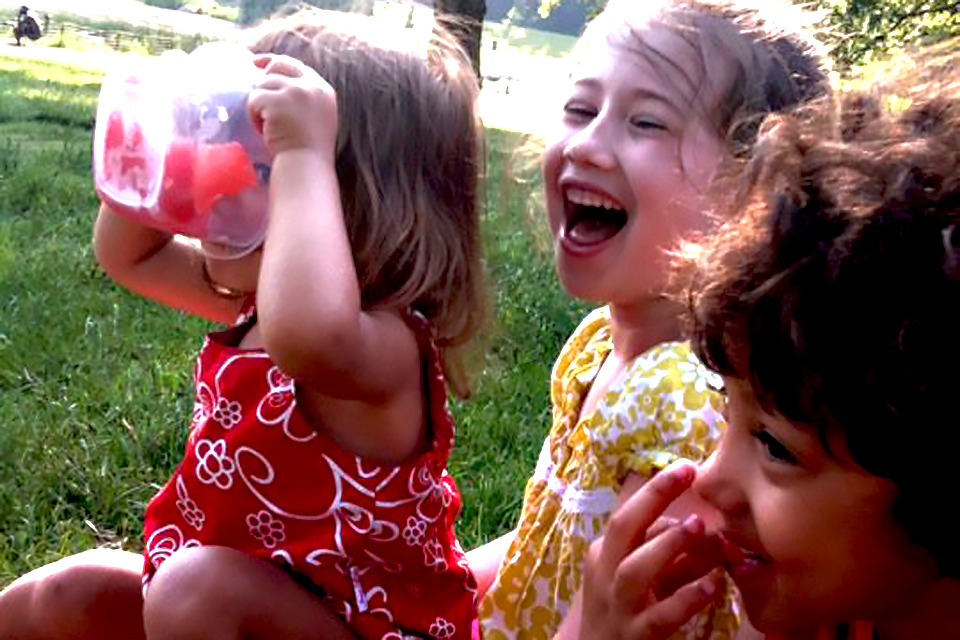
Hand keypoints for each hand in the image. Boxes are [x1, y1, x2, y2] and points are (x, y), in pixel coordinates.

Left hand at [248, 54, 337, 157]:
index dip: (275, 62)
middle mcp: (311, 86)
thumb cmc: (309, 149)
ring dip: (260, 104)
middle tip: (258, 94)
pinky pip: (254, 99)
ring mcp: (295, 92)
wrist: (306, 166)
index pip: (296, 66)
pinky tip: (263, 130)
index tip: (259, 64)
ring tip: (268, 126)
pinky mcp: (277, 102)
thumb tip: (277, 80)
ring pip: (263, 84)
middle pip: (279, 65)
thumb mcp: (316, 116)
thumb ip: (305, 98)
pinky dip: (254, 115)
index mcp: (323, 90)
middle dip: (264, 78)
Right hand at [579, 460, 723, 639]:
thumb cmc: (625, 611)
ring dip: (667, 545)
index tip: (686, 465)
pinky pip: (660, 615)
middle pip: (622, 528)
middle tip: (687, 475)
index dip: (656, 488)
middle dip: (653, 497)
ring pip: (635, 570)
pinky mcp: (636, 636)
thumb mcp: (643, 577)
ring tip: (700, 527)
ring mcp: (618, 605)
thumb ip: (670, 553)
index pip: (628, 515)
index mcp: (605, 554)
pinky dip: (686, 599)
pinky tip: (712, 587)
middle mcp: (606, 574)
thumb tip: (708, 528)